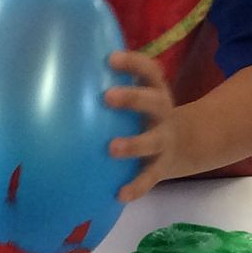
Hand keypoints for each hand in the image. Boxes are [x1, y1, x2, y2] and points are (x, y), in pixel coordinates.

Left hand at [105, 50, 179, 201]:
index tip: (111, 58)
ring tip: (112, 148)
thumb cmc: (144, 113)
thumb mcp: (139, 96)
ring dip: (134, 144)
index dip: (132, 64)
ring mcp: (164, 140)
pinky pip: (150, 178)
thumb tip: (66, 70)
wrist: (185, 143)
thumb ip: (111, 85)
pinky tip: (119, 194)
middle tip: (107, 97)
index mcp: (155, 91)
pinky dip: (137, 187)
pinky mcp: (161, 167)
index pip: (148, 71)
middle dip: (132, 98)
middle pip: (153, 102)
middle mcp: (162, 113)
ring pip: (153, 141)